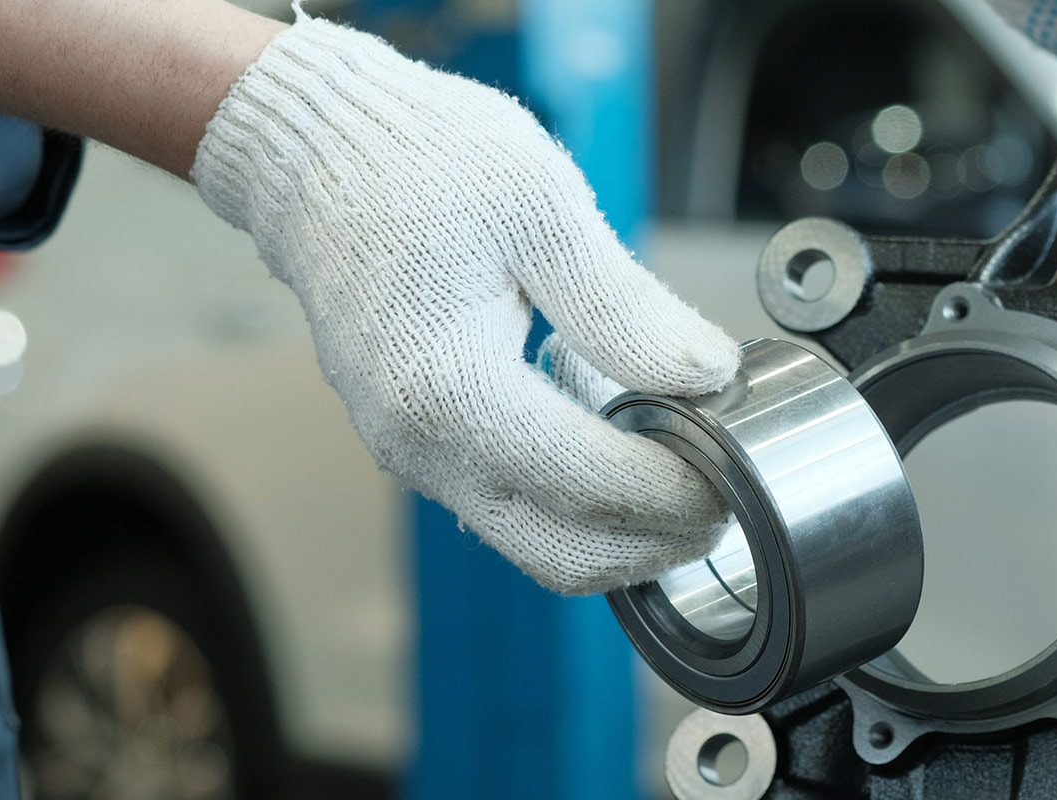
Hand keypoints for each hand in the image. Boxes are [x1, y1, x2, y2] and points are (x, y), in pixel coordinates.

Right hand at [193, 17, 739, 593]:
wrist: (316, 153)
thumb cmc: (415, 161)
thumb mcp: (541, 206)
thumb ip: (626, 306)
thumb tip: (706, 374)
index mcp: (450, 389)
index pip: (596, 486)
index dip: (682, 491)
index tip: (741, 466)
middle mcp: (420, 444)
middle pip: (567, 555)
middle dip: (659, 538)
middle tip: (728, 494)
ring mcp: (411, 454)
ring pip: (537, 544)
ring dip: (620, 530)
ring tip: (689, 469)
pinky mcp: (416, 445)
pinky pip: (510, 508)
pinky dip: (576, 504)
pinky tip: (625, 447)